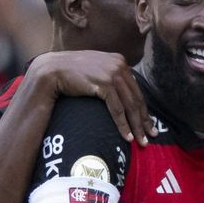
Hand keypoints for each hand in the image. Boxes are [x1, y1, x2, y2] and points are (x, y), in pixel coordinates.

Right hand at [29, 51, 155, 145]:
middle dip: (144, 120)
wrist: (52, 69)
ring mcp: (112, 73)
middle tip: (151, 136)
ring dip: (136, 126)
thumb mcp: (97, 70)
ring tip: (141, 141)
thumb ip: (111, 77)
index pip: (136, 90)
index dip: (144, 109)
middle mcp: (119, 65)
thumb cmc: (72, 73)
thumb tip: (124, 94)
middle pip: (136, 98)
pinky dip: (123, 124)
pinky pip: (117, 108)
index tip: (149, 124)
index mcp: (120, 61)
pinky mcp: (103, 83)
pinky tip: (127, 136)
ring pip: (130, 105)